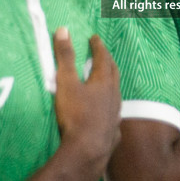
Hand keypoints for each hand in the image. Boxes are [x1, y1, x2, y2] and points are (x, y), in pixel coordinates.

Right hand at [52, 29, 120, 171]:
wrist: (88, 150)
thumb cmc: (76, 114)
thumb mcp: (66, 83)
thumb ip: (65, 57)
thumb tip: (63, 30)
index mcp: (103, 82)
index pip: (103, 58)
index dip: (98, 47)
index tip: (94, 38)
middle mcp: (114, 96)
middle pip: (114, 74)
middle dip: (108, 62)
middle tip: (103, 55)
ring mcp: (115, 115)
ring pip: (116, 95)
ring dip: (111, 85)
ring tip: (104, 82)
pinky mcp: (113, 132)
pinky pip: (114, 115)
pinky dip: (110, 108)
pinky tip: (107, 114)